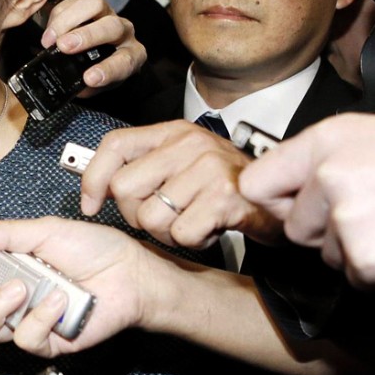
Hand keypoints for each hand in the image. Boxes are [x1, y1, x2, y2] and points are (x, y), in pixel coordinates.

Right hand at [0, 217, 147, 358]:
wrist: (131, 273)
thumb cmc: (92, 249)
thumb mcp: (45, 230)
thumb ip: (6, 232)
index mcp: (1, 266)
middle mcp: (7, 296)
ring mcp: (24, 320)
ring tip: (21, 287)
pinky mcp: (47, 340)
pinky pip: (27, 339)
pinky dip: (39, 318)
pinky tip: (56, 300)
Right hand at [40, 0, 145, 91]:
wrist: (100, 52)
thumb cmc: (99, 69)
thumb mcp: (96, 86)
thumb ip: (86, 86)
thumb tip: (67, 84)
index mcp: (132, 55)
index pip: (125, 61)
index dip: (108, 69)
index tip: (88, 78)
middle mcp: (124, 32)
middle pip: (112, 26)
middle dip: (87, 35)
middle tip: (64, 46)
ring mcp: (108, 13)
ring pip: (94, 5)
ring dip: (68, 20)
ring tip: (50, 39)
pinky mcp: (90, 2)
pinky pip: (74, 1)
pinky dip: (58, 16)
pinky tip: (50, 31)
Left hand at [80, 121, 281, 248]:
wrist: (285, 201)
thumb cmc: (226, 187)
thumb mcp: (183, 165)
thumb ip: (144, 168)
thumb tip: (95, 189)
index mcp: (173, 133)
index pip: (114, 145)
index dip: (93, 178)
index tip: (89, 204)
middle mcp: (189, 144)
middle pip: (123, 188)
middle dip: (136, 215)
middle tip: (164, 217)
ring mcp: (208, 168)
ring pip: (149, 217)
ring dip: (167, 233)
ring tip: (191, 221)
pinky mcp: (225, 197)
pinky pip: (180, 233)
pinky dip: (192, 241)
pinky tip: (209, 228)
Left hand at [240, 113, 374, 287]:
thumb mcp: (363, 139)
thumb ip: (314, 163)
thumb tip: (274, 194)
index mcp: (326, 142)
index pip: (255, 184)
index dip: (276, 202)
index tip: (295, 205)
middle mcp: (332, 175)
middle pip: (295, 228)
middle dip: (327, 230)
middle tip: (372, 211)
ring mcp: (351, 217)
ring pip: (329, 256)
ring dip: (357, 250)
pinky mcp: (368, 256)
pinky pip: (357, 277)